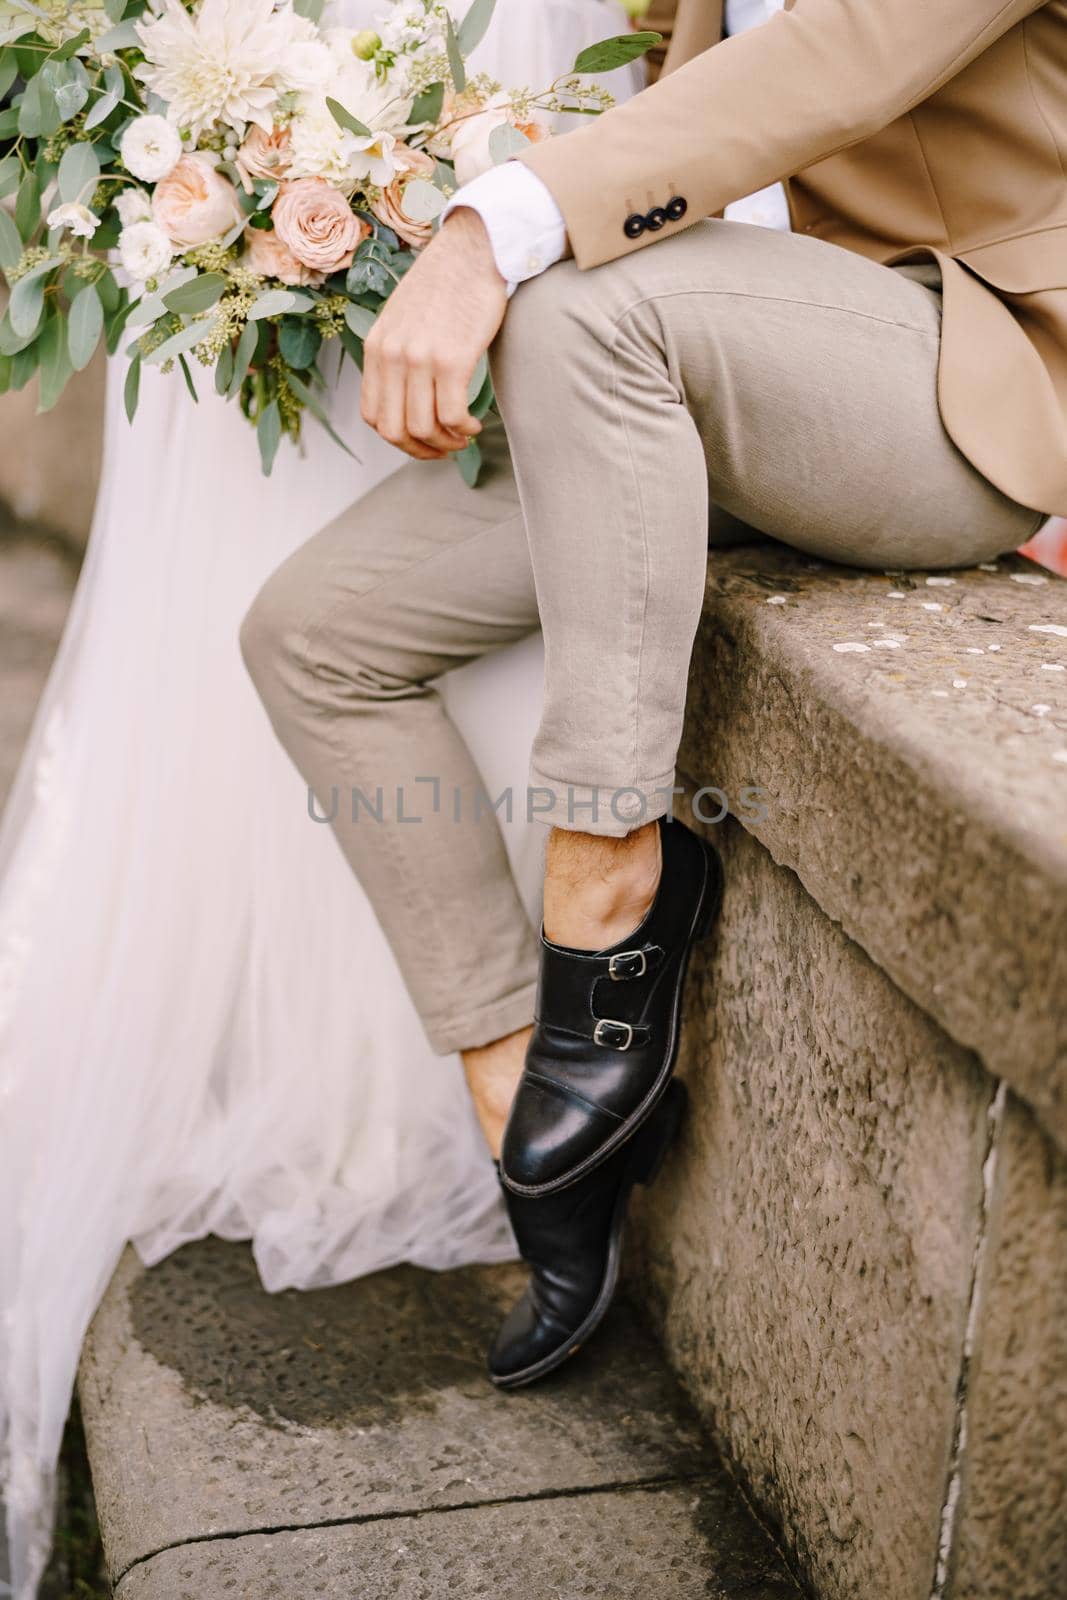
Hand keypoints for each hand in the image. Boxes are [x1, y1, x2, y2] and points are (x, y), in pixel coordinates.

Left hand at [360, 207, 508, 459]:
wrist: (474, 249)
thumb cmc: (446, 284)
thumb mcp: (404, 318)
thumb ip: (396, 353)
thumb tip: (405, 395)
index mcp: (376, 347)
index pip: (373, 416)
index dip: (398, 440)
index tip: (422, 440)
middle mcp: (392, 354)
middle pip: (395, 430)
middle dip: (421, 450)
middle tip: (445, 448)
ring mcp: (420, 357)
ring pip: (423, 428)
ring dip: (446, 443)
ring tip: (464, 437)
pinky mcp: (452, 359)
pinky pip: (452, 416)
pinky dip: (464, 430)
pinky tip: (475, 425)